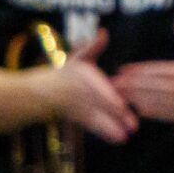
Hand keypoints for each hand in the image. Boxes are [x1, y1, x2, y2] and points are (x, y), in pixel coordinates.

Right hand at [40, 28, 137, 143]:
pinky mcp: (80, 119)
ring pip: (98, 119)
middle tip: (134, 125)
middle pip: (101, 107)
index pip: (97, 89)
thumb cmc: (65, 73)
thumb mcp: (77, 57)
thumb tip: (103, 33)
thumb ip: (93, 47)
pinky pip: (94, 126)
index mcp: (81, 77)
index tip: (121, 106)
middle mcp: (80, 94)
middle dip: (117, 117)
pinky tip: (120, 140)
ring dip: (112, 129)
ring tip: (126, 137)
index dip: (109, 98)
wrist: (39, 94)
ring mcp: (79, 108)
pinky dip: (106, 133)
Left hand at [112, 19, 173, 125]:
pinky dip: (151, 112)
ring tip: (118, 95)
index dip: (139, 70)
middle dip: (130, 84)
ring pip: (155, 100)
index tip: (123, 69)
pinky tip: (137, 110)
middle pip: (152, 85)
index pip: (158, 69)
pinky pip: (166, 114)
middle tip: (111, 83)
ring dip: (135, 98)